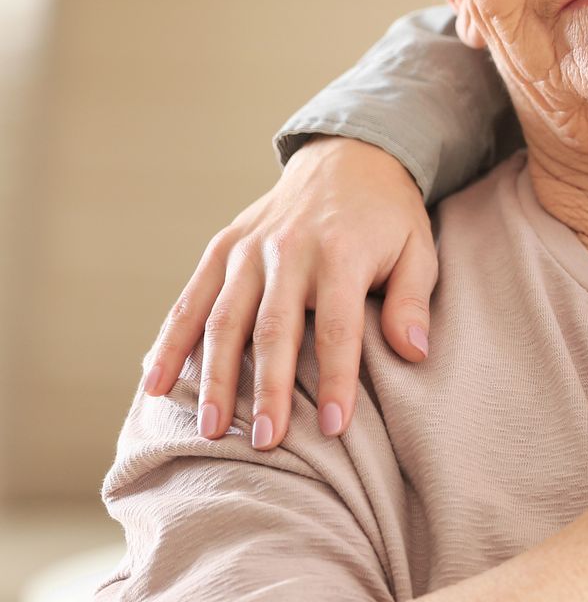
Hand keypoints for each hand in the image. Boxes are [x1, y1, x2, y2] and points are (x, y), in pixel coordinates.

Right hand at [141, 135, 436, 450]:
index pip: (338, 327)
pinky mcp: (222, 248)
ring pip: (223, 320)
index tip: (333, 426)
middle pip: (273, 330)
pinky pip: (190, 300)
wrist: (347, 159)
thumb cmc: (387, 219)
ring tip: (210, 430)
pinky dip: (171, 342)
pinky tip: (155, 385)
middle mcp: (288, 250)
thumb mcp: (418, 250)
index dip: (335, 379)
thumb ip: (413, 301)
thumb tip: (414, 353)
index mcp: (341, 252)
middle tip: (265, 442)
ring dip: (214, 378)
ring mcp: (248, 249)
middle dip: (266, 390)